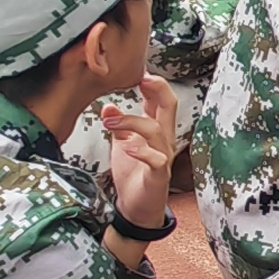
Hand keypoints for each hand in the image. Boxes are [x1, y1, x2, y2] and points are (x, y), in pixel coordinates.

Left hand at [104, 73, 181, 228]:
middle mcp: (164, 140)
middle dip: (159, 90)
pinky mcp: (158, 174)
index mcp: (156, 130)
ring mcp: (163, 156)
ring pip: (157, 130)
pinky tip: (127, 147)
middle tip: (142, 78)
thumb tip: (107, 105)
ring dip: (132, 121)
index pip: (160, 101)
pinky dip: (142, 151)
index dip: (154, 84)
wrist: (137, 207)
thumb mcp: (123, 144)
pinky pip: (156, 159)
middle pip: (170, 107)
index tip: (139, 71)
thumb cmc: (133, 174)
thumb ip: (119, 125)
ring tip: (109, 120)